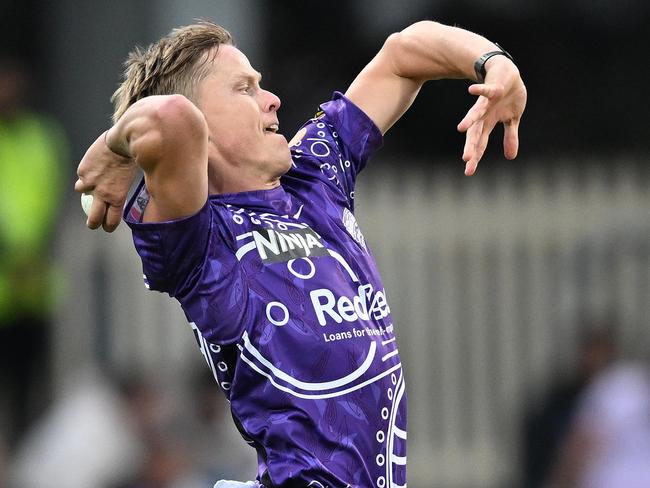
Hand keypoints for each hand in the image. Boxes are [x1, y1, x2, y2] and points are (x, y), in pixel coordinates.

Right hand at [74, 131, 136, 231]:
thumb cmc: (131, 160)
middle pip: (93, 218)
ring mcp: (90, 182)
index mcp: (117, 198)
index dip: (108, 227)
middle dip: (93, 223)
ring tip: (92, 184)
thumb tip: (120, 199)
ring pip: (82, 193)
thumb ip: (121, 192)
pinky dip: (85, 175)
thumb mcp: (131, 181)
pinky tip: (93, 167)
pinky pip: (81, 176)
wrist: (121, 142)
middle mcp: (102, 194)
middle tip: (92, 223)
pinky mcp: (82, 171)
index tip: (107, 227)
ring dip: (86, 190)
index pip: (110, 221)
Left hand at [457, 58, 526, 174]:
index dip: (475, 156)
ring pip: (477, 112)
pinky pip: (486, 89)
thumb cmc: (507, 97)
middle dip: (471, 145)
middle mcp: (484, 114)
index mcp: (488, 123)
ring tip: (461, 128)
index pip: (480, 143)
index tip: (468, 172)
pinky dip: (480, 90)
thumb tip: (511, 158)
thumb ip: (509, 137)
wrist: (506, 72)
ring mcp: (487, 101)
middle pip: (475, 132)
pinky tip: (470, 90)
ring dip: (470, 119)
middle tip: (466, 159)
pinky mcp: (493, 88)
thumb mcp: (512, 119)